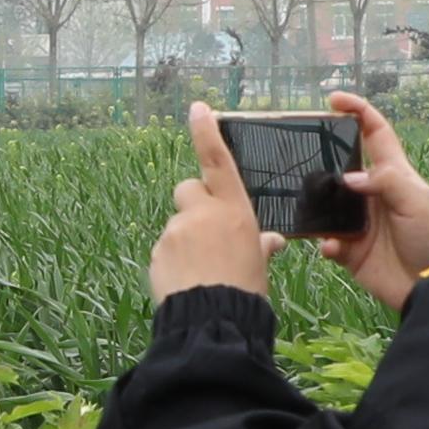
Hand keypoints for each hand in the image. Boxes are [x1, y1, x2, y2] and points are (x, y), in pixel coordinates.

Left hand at [149, 111, 278, 305]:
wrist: (214, 320)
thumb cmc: (245, 290)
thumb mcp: (259, 264)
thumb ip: (260, 246)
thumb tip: (272, 242)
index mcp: (233, 209)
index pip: (216, 160)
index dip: (206, 131)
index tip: (197, 108)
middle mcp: (201, 213)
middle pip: (188, 190)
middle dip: (194, 204)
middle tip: (206, 233)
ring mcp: (175, 231)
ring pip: (177, 226)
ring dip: (186, 241)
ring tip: (202, 272)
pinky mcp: (156, 252)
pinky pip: (164, 250)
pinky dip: (173, 262)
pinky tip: (187, 282)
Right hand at [321, 92, 428, 306]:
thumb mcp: (416, 201)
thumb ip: (384, 182)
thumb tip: (348, 178)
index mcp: (395, 175)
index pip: (376, 134)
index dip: (358, 112)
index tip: (334, 100)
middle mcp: (374, 195)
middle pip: (343, 166)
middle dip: (323, 159)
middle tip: (301, 153)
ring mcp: (362, 223)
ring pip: (329, 204)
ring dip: (317, 204)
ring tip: (305, 203)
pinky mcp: (352, 251)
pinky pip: (329, 241)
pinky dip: (326, 243)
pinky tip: (332, 247)